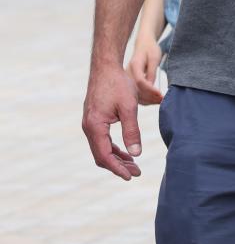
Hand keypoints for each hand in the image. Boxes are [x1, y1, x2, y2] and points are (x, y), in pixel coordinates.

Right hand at [82, 61, 143, 179]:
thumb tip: (136, 154)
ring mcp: (90, 124)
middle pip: (101, 156)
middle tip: (137, 173)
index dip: (118, 168)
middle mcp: (89, 127)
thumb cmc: (118, 84)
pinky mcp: (94, 120)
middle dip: (119, 166)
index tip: (131, 176)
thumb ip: (132, 132)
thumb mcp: (129, 108)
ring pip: (101, 149)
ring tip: (134, 166)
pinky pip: (102, 141)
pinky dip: (114, 149)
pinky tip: (127, 153)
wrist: (106, 67)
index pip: (105, 155)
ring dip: (117, 159)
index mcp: (95, 126)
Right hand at [126, 37, 163, 104]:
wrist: (143, 45)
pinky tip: (155, 100)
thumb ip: (152, 72)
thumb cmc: (150, 49)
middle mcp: (128, 73)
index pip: (140, 81)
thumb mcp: (154, 58)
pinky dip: (146, 100)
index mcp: (134, 65)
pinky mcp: (130, 83)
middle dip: (151, 97)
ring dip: (149, 100)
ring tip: (161, 101)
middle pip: (136, 90)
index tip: (161, 94)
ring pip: (136, 95)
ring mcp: (127, 79)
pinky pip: (136, 95)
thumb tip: (151, 87)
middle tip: (163, 99)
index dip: (150, 90)